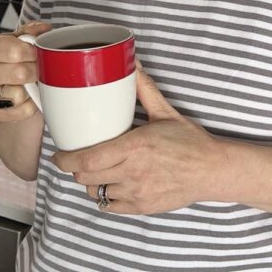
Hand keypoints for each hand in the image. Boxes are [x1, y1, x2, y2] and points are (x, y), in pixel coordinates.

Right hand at [0, 21, 51, 123]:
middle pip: (19, 73)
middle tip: (40, 69)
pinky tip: (28, 97)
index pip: (15, 51)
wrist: (3, 86)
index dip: (34, 53)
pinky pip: (20, 111)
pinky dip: (30, 105)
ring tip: (31, 83)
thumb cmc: (10, 60)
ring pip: (18, 94)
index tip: (40, 54)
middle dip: (36, 71)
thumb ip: (31, 31)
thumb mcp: (18, 40)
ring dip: (31, 89)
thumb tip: (43, 30)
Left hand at [53, 67, 225, 213]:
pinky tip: (112, 185)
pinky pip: (110, 206)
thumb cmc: (190, 142)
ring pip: (96, 192)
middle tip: (78, 159)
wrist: (212, 170)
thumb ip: (145, 89)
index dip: (65, 160)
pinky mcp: (142, 207)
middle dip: (76, 169)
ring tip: (98, 171)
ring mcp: (136, 193)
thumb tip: (133, 64)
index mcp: (134, 147)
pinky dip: (106, 197)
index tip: (59, 155)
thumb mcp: (166, 113)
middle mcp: (132, 172)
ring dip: (92, 182)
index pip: (86, 160)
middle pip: (85, 177)